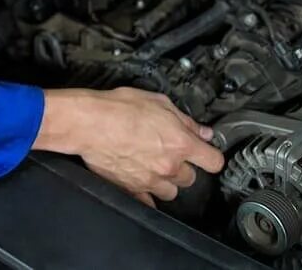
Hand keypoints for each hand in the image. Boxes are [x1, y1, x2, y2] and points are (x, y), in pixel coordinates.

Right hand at [31, 87, 223, 206]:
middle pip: (191, 178)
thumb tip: (201, 131)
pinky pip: (148, 201)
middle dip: (182, 166)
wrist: (88, 123)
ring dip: (166, 181)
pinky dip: (147, 193)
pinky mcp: (132, 189)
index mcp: (180, 143)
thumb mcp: (156, 101)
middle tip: (167, 151)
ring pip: (171, 192)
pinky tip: (139, 179)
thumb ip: (184, 119)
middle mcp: (169, 166)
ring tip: (151, 165)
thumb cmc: (118, 107)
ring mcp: (151, 181)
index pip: (214, 161)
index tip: (204, 152)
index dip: (210, 156)